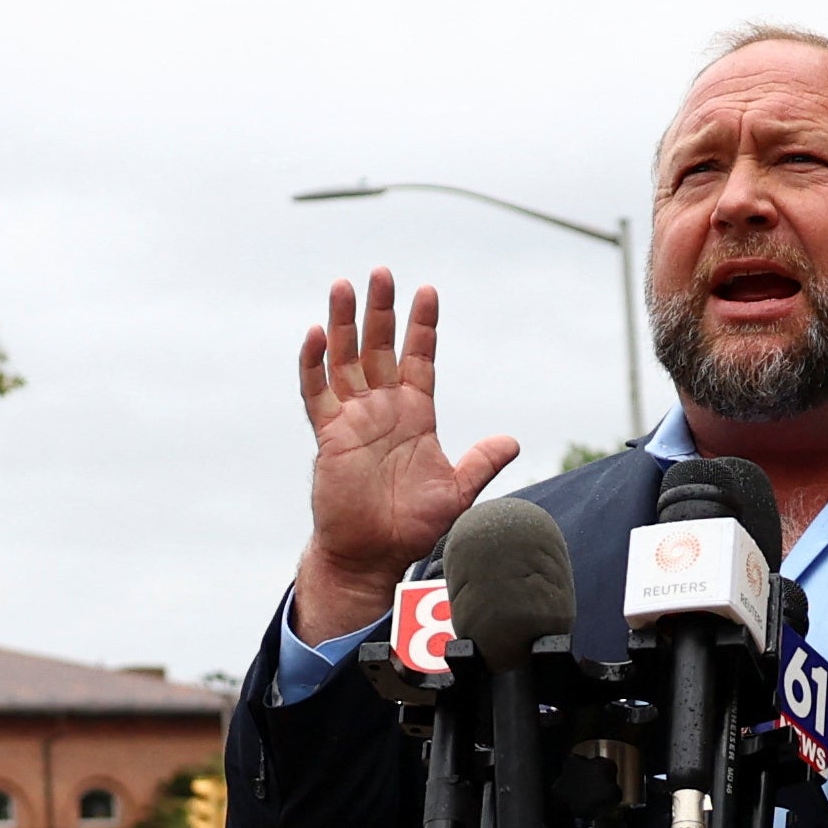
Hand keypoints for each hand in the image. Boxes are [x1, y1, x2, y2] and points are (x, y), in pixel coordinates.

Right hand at [294, 270, 520, 644]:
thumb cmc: (412, 525)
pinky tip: (317, 334)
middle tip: (383, 272)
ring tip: (345, 286)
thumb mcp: (456, 491)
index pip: (419, 358)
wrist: (374, 554)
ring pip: (345, 359)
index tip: (428, 292)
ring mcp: (353, 418)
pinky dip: (314, 363)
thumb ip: (481, 462)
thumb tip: (512, 441)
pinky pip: (316, 392)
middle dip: (381, 310)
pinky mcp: (328, 434)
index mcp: (415, 413)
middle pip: (379, 347)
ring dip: (344, 323)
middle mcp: (382, 408)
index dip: (422, 326)